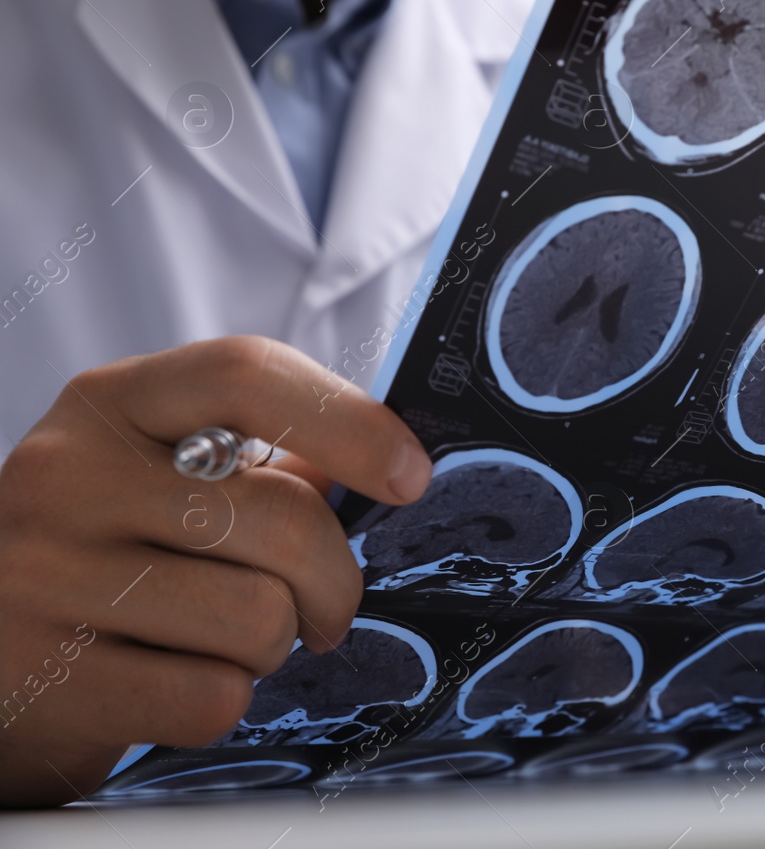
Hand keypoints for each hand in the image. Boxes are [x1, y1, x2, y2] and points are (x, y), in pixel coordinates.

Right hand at [0, 336, 430, 806]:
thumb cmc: (105, 551)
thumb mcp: (163, 475)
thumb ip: (268, 463)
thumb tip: (395, 466)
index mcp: (111, 403)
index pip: (246, 374)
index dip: (350, 422)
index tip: (411, 476)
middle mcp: (67, 473)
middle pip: (284, 518)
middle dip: (333, 580)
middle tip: (322, 607)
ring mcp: (44, 574)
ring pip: (259, 617)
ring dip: (271, 645)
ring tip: (228, 640)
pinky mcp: (42, 677)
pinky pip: (212, 698)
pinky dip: (223, 701)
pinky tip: (177, 681)